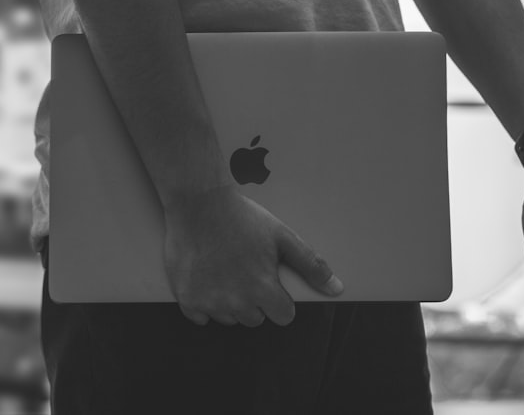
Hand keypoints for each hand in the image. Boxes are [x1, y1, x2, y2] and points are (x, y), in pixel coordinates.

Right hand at [163, 185, 343, 326]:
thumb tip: (336, 288)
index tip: (269, 281)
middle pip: (255, 319)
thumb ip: (311, 265)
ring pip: (229, 318)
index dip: (279, 299)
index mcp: (262, 289)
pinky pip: (200, 317)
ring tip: (225, 271)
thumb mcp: (282, 236)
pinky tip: (207, 279)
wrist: (199, 203)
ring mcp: (209, 302)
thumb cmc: (242, 218)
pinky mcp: (187, 298)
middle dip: (254, 300)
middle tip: (245, 271)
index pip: (283, 316)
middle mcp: (236, 302)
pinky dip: (204, 304)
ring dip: (229, 302)